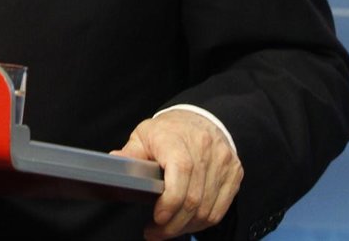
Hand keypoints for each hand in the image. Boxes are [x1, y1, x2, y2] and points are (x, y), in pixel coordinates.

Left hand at [113, 108, 243, 239]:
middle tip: (156, 232)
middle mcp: (204, 150)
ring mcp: (222, 163)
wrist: (200, 119)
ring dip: (186, 226)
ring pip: (207, 210)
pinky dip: (202, 222)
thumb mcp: (144, 135)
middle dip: (172, 224)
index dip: (169, 203)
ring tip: (169, 229)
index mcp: (177, 140)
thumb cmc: (169, 130)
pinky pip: (220, 209)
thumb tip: (115, 162)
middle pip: (193, 199)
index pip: (181, 173)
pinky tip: (187, 223)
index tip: (156, 218)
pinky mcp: (234, 174)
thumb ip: (130, 153)